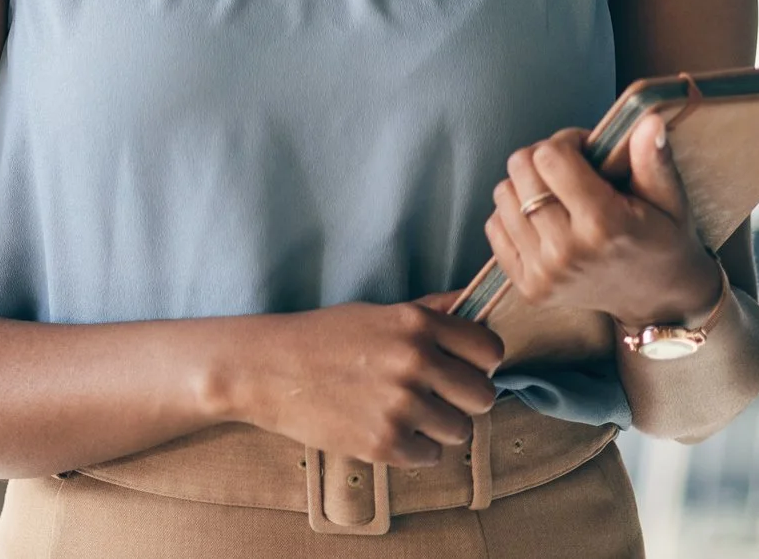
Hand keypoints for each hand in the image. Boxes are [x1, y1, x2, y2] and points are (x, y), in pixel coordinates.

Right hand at [216, 302, 502, 466]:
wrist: (268, 369)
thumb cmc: (323, 337)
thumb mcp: (378, 312)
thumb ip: (430, 312)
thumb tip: (474, 302)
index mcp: (416, 324)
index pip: (491, 350)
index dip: (478, 362)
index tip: (460, 367)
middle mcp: (415, 362)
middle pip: (484, 396)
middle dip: (463, 399)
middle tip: (433, 396)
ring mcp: (400, 406)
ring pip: (460, 431)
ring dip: (438, 427)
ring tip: (404, 414)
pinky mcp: (384, 444)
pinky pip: (431, 456)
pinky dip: (413, 449)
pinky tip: (385, 429)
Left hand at [484, 116, 722, 331]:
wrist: (660, 300)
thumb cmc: (663, 241)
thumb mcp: (670, 198)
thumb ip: (653, 159)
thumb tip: (647, 121)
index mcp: (604, 225)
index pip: (550, 157)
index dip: (566, 142)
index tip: (585, 150)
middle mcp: (567, 251)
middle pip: (520, 171)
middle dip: (543, 159)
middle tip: (570, 170)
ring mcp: (543, 273)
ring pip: (502, 195)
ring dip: (526, 186)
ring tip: (558, 196)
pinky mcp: (527, 287)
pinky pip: (494, 227)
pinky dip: (512, 215)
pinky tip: (544, 219)